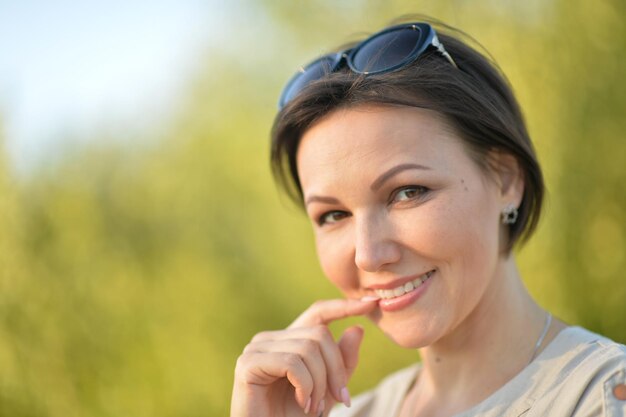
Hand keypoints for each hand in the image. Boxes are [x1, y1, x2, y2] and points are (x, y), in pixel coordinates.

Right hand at [230, 298, 378, 416]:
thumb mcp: (328, 390)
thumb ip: (342, 362)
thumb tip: (357, 329)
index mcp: (288, 341)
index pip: (317, 312)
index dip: (343, 306)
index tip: (371, 303)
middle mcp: (270, 339)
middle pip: (319, 334)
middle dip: (336, 369)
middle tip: (340, 400)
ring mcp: (256, 348)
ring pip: (308, 349)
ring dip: (320, 383)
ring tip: (315, 407)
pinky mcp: (248, 363)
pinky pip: (292, 363)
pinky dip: (305, 386)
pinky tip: (302, 403)